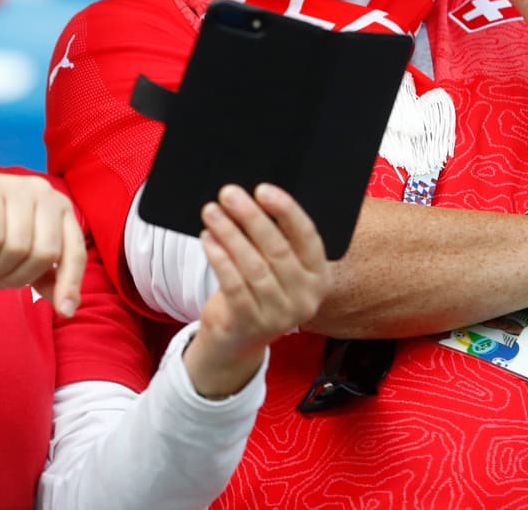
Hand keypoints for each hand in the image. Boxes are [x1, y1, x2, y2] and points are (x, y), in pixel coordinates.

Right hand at [0, 170, 84, 316]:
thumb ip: (47, 277)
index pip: (74, 251)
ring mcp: (16, 187)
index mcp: (60, 207)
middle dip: (21, 277)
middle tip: (1, 279)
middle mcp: (43, 192)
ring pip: (18, 247)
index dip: (70, 283)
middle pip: (45, 253)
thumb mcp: (21, 258)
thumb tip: (68, 307)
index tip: (65, 312)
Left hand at [183, 184, 330, 397]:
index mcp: (319, 276)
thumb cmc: (258, 288)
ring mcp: (279, 315)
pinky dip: (220, 258)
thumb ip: (272, 238)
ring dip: (230, 234)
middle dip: (251, 217)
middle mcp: (305, 298)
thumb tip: (248, 196)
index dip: (286, 211)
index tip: (263, 189)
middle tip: (228, 193)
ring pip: (253, 266)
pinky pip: (234, 285)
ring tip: (211, 211)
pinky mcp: (251, 324)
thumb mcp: (276, 267)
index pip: (307, 237)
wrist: (238, 338)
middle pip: (278, 249)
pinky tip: (208, 239)